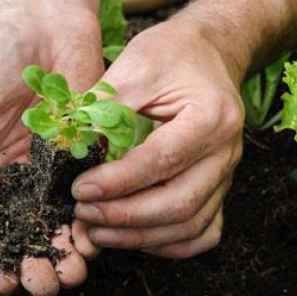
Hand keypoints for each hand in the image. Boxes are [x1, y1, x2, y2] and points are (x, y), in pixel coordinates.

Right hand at [0, 7, 102, 294]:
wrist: (42, 13)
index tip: (2, 284)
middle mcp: (12, 175)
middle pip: (20, 234)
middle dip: (31, 265)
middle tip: (45, 285)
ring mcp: (50, 166)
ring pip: (57, 222)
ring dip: (64, 252)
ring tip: (73, 274)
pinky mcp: (84, 151)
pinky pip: (88, 193)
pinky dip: (91, 219)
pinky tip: (96, 238)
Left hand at [71, 19, 244, 257]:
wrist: (209, 51)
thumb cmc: (172, 53)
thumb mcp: (135, 66)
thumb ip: (104, 108)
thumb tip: (69, 150)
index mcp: (210, 116)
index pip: (162, 160)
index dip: (118, 181)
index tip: (80, 189)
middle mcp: (226, 151)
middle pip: (180, 203)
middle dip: (126, 217)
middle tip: (83, 214)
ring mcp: (227, 173)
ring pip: (191, 225)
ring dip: (141, 236)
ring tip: (97, 232)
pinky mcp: (220, 187)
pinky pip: (203, 231)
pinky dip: (170, 244)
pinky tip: (134, 238)